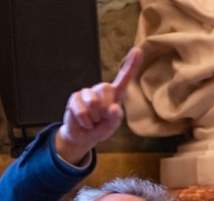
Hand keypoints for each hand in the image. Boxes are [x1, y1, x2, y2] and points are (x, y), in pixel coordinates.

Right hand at [55, 47, 142, 164]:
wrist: (82, 137)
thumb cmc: (100, 129)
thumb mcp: (111, 126)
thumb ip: (115, 118)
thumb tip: (113, 107)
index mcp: (115, 94)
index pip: (124, 77)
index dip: (132, 65)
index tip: (138, 50)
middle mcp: (101, 90)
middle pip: (106, 88)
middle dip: (104, 109)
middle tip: (101, 119)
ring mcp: (87, 92)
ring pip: (93, 102)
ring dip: (94, 118)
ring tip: (92, 121)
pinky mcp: (75, 98)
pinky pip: (81, 110)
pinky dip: (84, 121)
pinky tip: (84, 122)